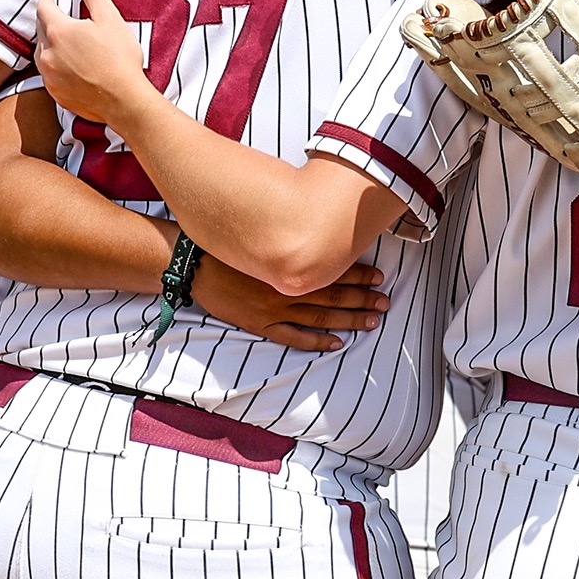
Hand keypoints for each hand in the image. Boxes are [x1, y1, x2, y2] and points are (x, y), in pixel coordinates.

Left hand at [34, 0, 153, 125]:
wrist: (124, 101)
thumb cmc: (120, 59)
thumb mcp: (111, 19)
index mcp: (58, 31)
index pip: (43, 6)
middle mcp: (47, 53)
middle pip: (40, 29)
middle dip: (49, 21)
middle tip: (64, 19)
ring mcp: (49, 75)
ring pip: (41, 53)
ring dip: (50, 45)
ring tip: (67, 44)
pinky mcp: (54, 92)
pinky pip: (49, 74)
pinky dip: (56, 66)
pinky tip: (72, 67)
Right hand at [194, 254, 388, 351]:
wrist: (194, 265)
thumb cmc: (230, 247)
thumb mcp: (262, 236)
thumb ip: (291, 239)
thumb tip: (321, 234)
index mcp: (287, 264)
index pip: (332, 270)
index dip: (359, 274)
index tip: (380, 276)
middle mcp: (284, 288)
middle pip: (332, 296)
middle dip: (362, 299)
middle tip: (385, 302)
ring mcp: (272, 309)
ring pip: (319, 318)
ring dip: (348, 321)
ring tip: (371, 322)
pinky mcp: (258, 324)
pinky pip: (292, 338)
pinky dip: (316, 341)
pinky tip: (337, 343)